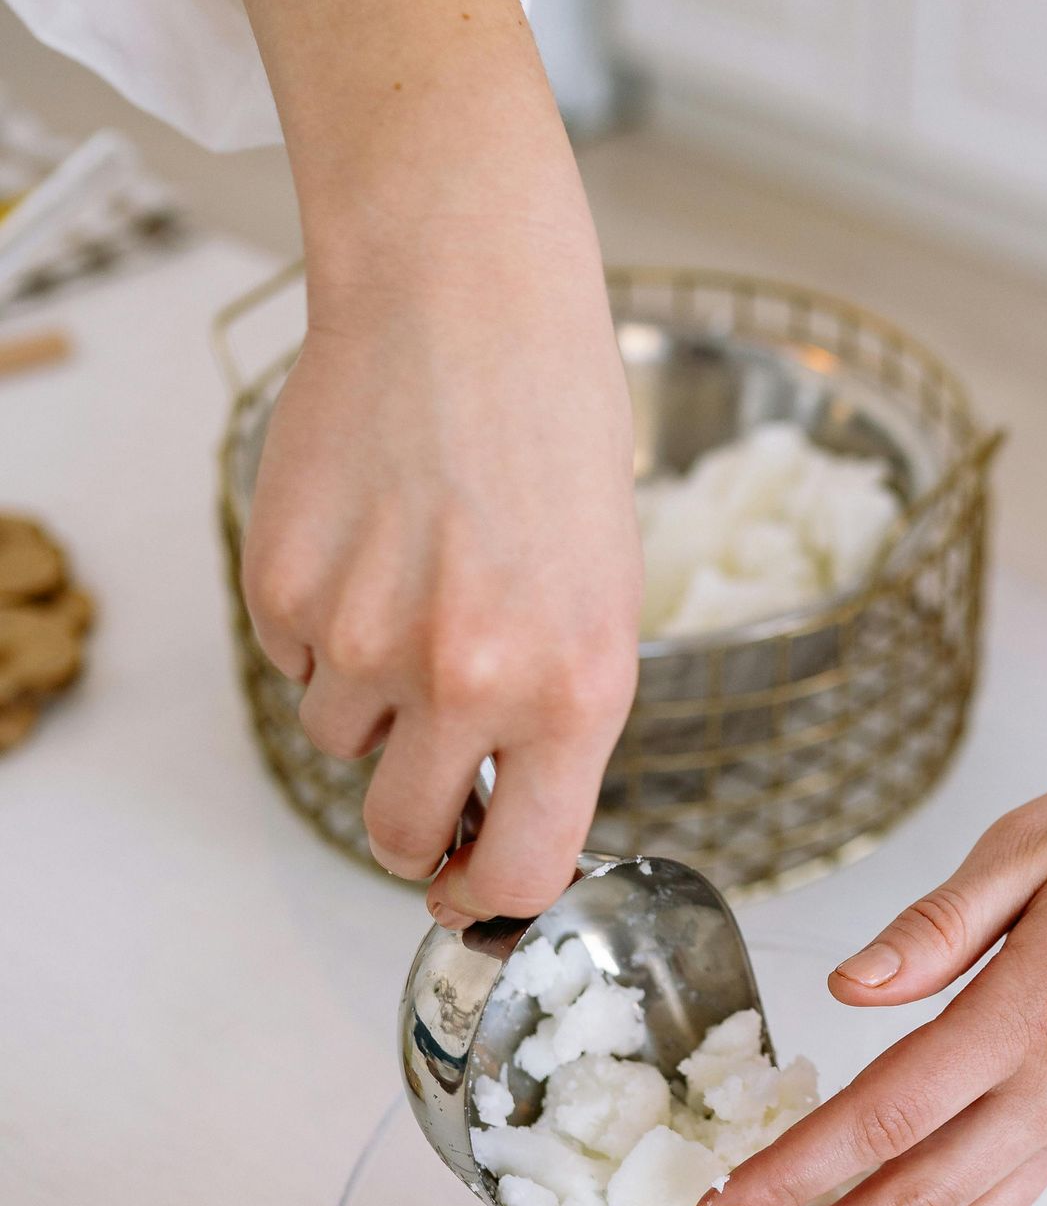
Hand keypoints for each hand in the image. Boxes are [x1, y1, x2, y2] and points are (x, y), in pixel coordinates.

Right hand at [245, 253, 642, 920]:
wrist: (465, 306)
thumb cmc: (553, 434)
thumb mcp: (605, 596)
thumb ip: (556, 717)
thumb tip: (503, 816)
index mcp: (575, 691)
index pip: (518, 869)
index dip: (485, 898)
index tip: (469, 894)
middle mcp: (469, 680)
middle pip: (401, 834)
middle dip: (411, 825)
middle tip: (422, 768)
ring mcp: (366, 638)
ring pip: (337, 739)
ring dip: (366, 696)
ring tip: (412, 588)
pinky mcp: (283, 588)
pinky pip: (290, 659)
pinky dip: (318, 624)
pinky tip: (367, 544)